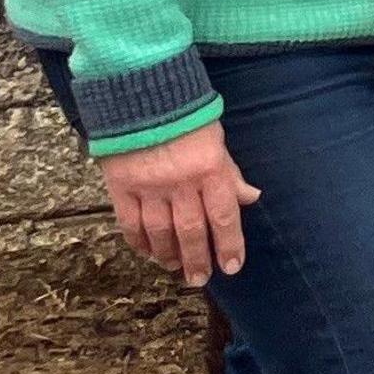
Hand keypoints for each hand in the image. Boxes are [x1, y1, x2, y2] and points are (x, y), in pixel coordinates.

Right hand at [100, 121, 259, 288]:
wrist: (139, 94)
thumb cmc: (184, 117)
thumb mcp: (217, 141)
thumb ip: (231, 173)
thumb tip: (252, 197)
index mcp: (210, 169)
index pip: (224, 216)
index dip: (230, 245)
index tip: (232, 267)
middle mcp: (181, 182)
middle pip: (192, 231)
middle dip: (198, 260)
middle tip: (200, 279)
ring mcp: (149, 186)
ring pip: (161, 232)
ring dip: (169, 255)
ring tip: (176, 267)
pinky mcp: (121, 186)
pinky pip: (130, 223)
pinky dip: (139, 242)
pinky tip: (148, 252)